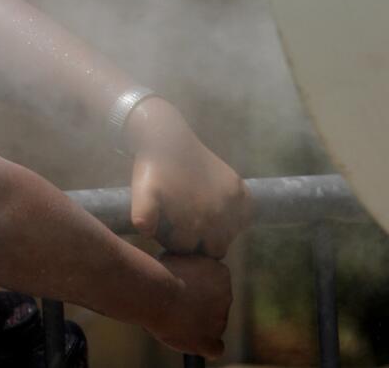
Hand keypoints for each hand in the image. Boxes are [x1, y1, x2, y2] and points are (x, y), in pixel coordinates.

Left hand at [127, 99, 250, 257]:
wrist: (168, 139)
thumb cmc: (154, 169)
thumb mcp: (142, 192)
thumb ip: (143, 214)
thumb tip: (146, 231)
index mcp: (195, 223)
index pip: (189, 250)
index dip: (176, 241)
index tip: (168, 228)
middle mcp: (219, 217)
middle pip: (213, 248)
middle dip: (199, 240)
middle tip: (184, 221)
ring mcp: (233, 203)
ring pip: (230, 234)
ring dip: (217, 229)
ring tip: (197, 211)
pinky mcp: (241, 189)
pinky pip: (246, 215)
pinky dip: (237, 215)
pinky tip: (218, 206)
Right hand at [144, 253, 231, 356]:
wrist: (155, 292)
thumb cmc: (159, 271)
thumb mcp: (179, 258)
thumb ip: (191, 266)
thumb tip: (187, 272)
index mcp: (221, 273)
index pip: (216, 284)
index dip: (198, 287)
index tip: (183, 287)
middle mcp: (227, 296)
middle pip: (216, 305)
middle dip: (199, 306)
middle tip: (176, 305)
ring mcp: (220, 320)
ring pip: (213, 326)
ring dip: (197, 324)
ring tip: (173, 318)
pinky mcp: (210, 340)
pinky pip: (214, 349)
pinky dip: (204, 347)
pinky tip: (191, 342)